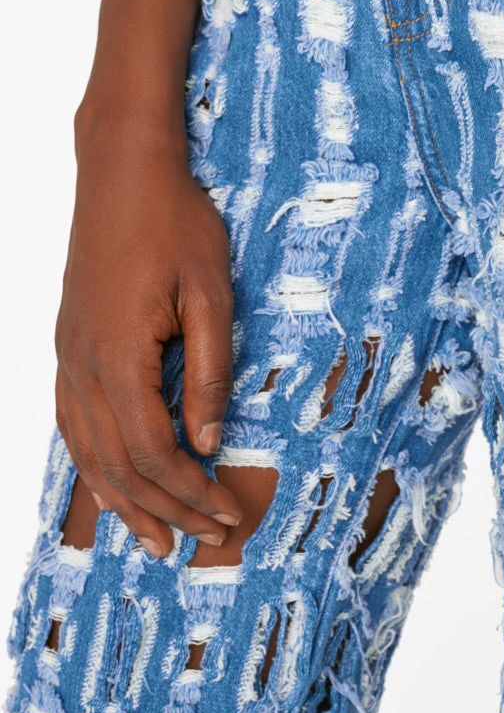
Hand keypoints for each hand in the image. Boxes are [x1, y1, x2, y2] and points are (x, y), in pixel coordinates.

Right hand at [54, 115, 241, 556]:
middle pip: (118, 464)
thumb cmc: (175, 222)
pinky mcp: (68, 345)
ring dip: (123, 501)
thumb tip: (209, 442)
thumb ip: (209, 371)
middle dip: (164, 509)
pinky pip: (72, 423)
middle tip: (205, 540)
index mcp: (119, 357)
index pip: (152, 452)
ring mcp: (68, 356)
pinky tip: (111, 483)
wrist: (123, 171)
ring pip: (87, 452)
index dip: (189, 493)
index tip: (226, 516)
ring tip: (156, 540)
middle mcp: (82, 366)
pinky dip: (93, 464)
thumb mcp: (210, 292)